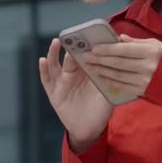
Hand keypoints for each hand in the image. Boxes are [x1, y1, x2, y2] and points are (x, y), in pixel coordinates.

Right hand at [39, 38, 111, 152]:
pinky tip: (42, 60)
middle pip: (70, 57)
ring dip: (54, 53)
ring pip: (55, 65)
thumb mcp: (108, 91)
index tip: (88, 34)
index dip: (86, 45)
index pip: (85, 55)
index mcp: (86, 72)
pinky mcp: (54, 93)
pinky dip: (43, 70)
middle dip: (71, 46)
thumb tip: (119, 62)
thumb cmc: (100, 108)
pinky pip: (47, 80)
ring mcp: (62, 83)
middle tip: (73, 35)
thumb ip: (110, 77)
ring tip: (55, 42)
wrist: (90, 128)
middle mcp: (73, 75)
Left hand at [80, 34, 161, 103]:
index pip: (124, 50)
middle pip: (118, 62)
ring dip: (102, 70)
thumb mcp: (155, 45)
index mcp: (150, 51)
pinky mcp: (142, 90)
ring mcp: (144, 80)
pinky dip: (110, 81)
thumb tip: (119, 38)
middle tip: (86, 56)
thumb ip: (136, 42)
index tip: (94, 48)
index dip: (108, 49)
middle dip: (100, 59)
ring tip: (90, 66)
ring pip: (118, 75)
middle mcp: (147, 66)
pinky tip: (101, 77)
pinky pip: (122, 85)